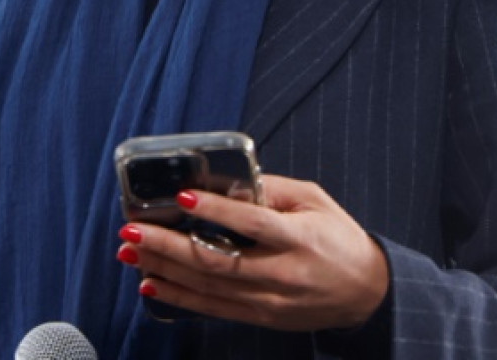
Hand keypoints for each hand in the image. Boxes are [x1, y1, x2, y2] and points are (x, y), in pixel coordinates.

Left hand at [115, 174, 389, 330]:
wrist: (366, 292)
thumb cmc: (340, 239)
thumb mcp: (315, 201)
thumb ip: (272, 189)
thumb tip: (228, 180)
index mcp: (298, 238)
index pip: (250, 223)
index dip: (215, 211)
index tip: (181, 197)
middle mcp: (281, 273)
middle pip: (216, 260)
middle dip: (167, 245)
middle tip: (132, 229)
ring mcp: (269, 301)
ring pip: (207, 287)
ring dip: (163, 270)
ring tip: (130, 252)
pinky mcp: (261, 317)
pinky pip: (212, 308)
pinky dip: (178, 297)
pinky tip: (151, 284)